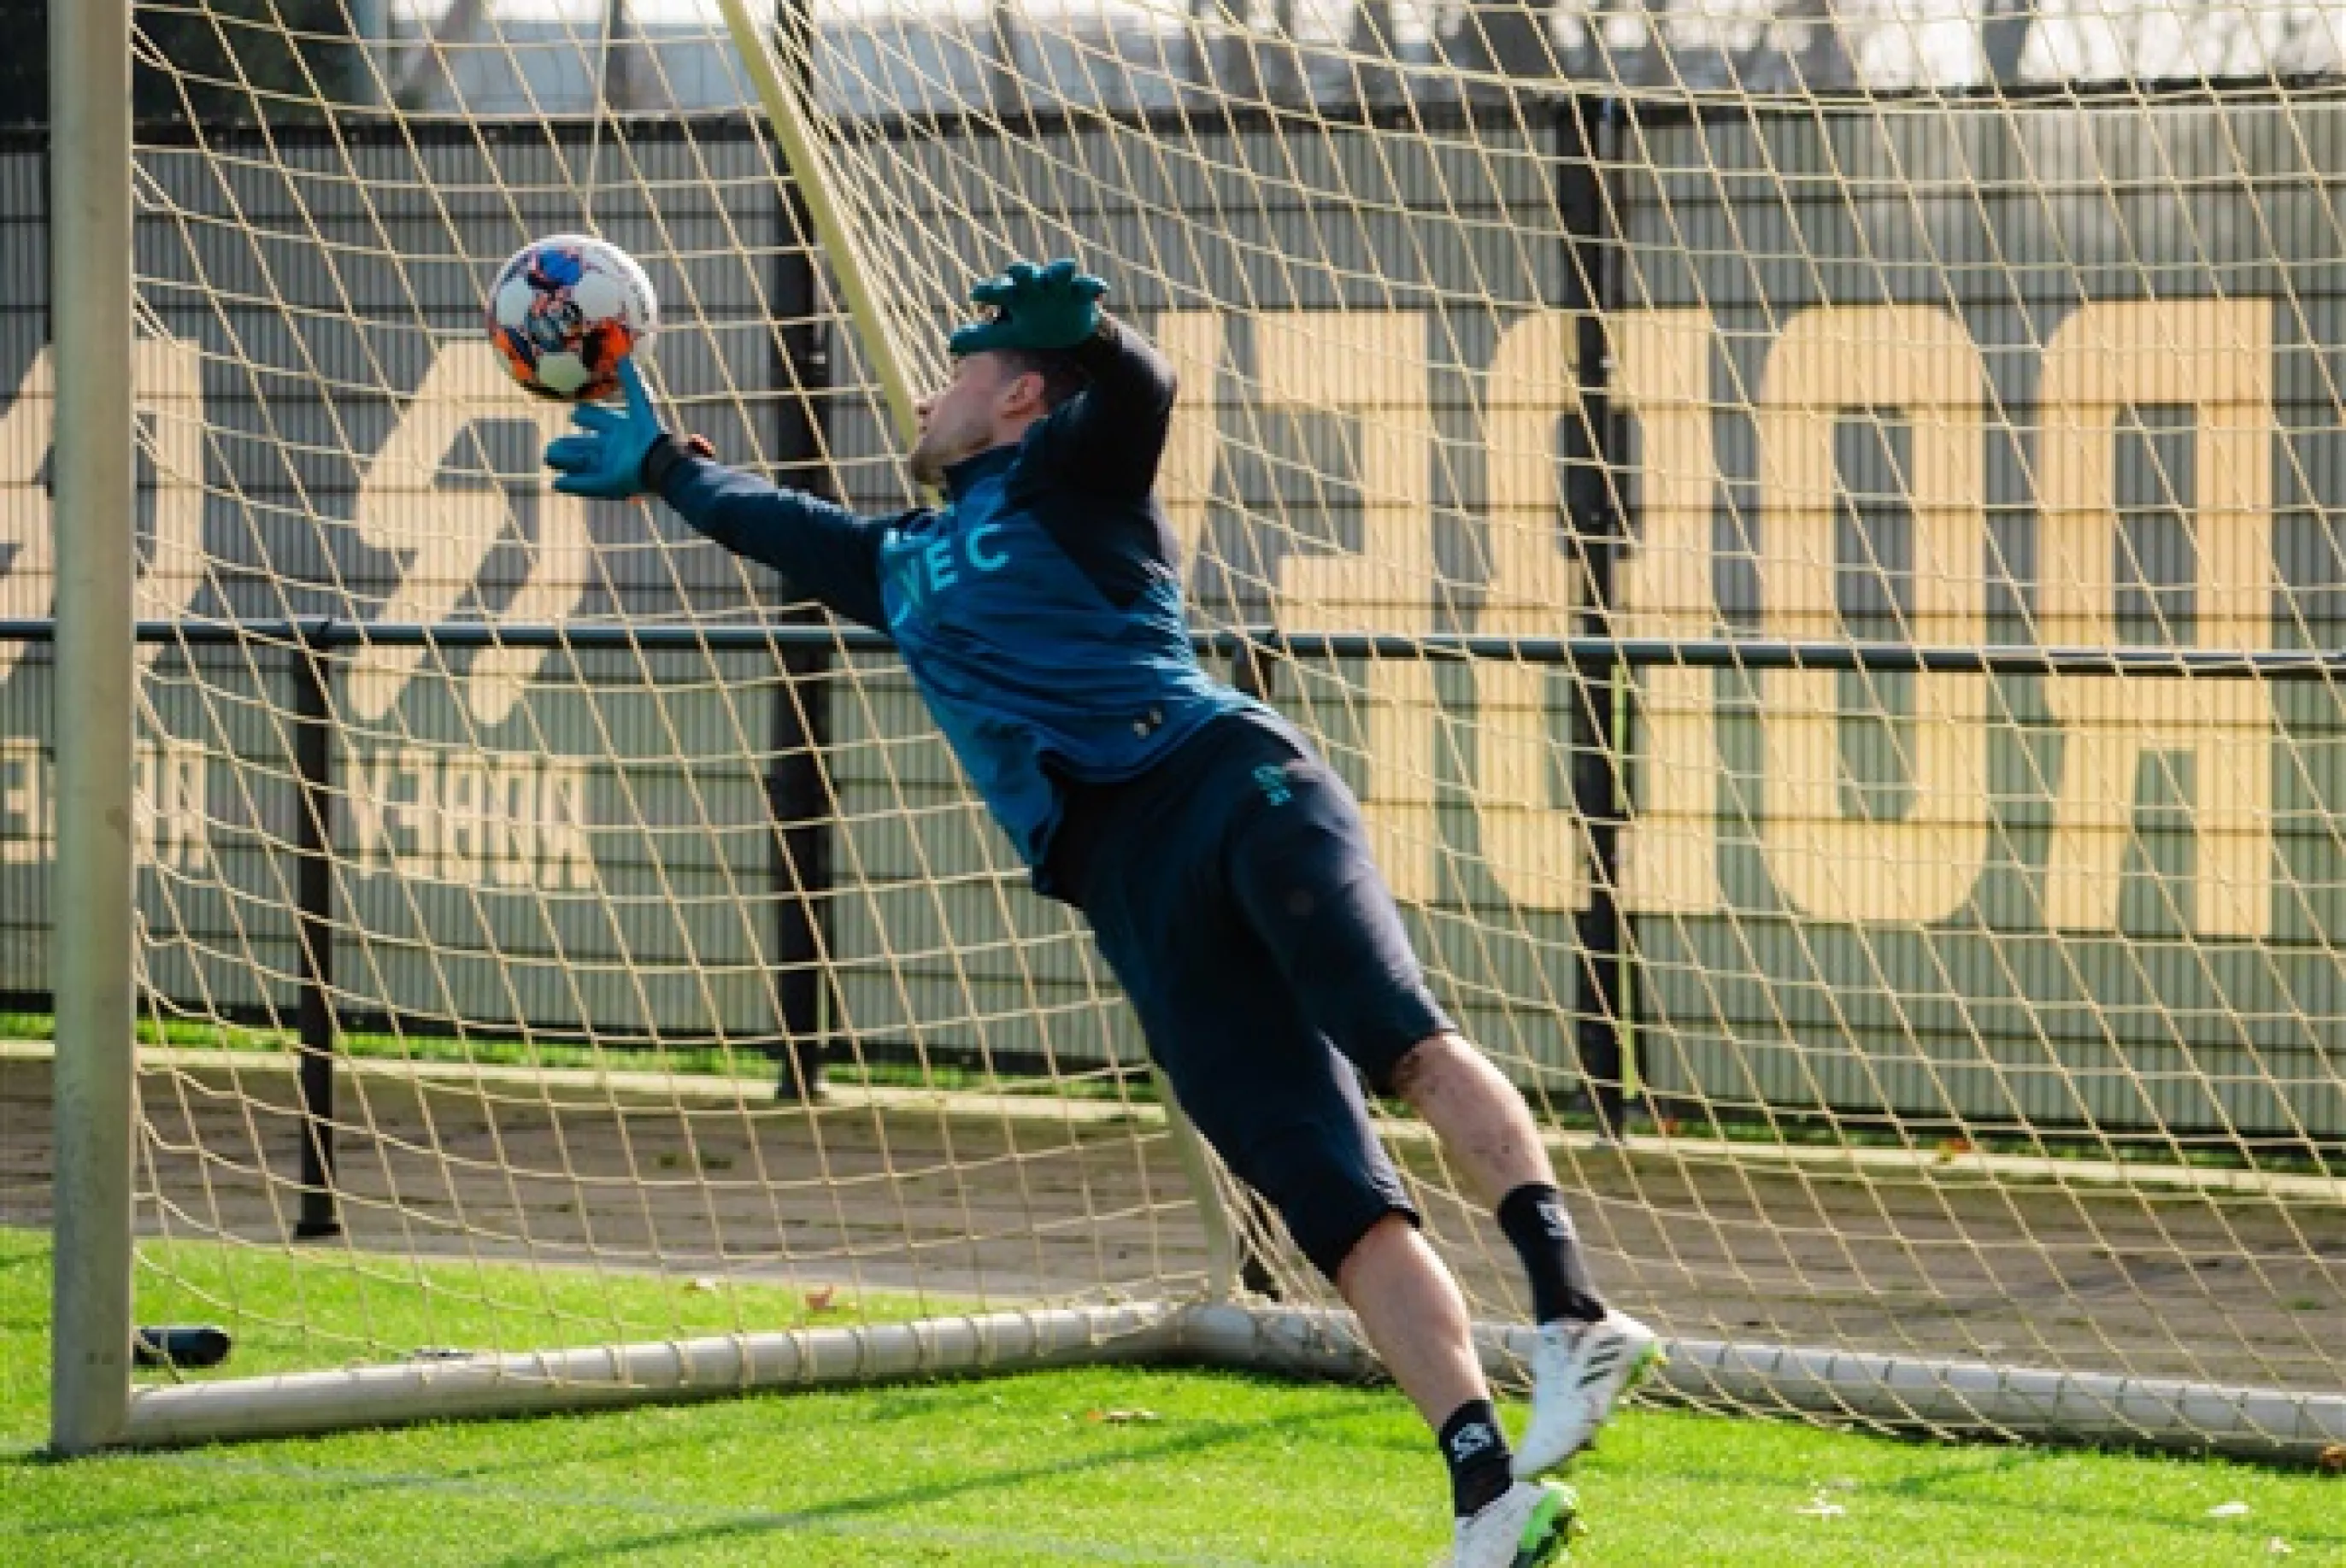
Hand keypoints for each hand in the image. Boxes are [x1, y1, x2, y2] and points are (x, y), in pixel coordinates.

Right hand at [544, 357, 665, 498]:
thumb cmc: (653, 432)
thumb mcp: (641, 404)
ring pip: (582, 464)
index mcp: (621, 430)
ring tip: (548, 457)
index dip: (587, 415)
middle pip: (586, 445)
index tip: (575, 412)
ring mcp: (611, 467)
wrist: (664, 461)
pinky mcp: (609, 484)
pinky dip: (571, 484)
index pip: (599, 420)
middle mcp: (614, 449)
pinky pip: (586, 484)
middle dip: (569, 444)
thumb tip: (623, 356)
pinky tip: (556, 483)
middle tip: (552, 444)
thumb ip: (632, 382)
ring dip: (565, 461)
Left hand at [947, 258, 1105, 356]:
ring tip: (1065, 268)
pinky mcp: (1080, 292)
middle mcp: (1035, 285)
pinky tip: (1100, 289)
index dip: (989, 291)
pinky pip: (1088, 286)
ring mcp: (1059, 286)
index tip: (978, 294)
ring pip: (1058, 273)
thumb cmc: (1033, 326)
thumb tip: (951, 344)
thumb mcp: (1010, 334)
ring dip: (1061, 270)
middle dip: (1022, 271)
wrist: (1068, 326)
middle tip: (1017, 270)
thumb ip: (982, 337)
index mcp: (1015, 295)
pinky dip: (1093, 285)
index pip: (998, 290)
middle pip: (1025, 274)